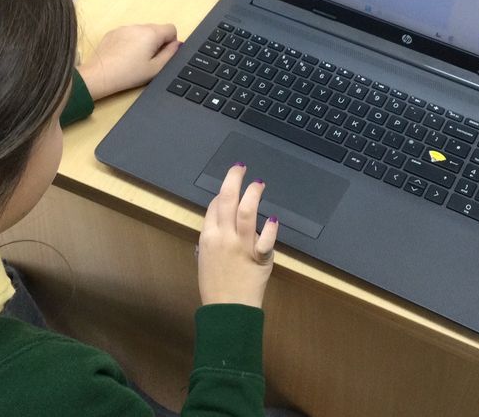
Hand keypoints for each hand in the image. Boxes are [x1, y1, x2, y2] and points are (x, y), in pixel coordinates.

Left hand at [77, 24, 180, 99]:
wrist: (100, 75)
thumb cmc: (129, 74)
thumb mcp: (156, 68)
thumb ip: (171, 54)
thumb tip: (178, 45)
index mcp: (151, 33)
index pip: (171, 29)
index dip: (171, 43)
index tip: (162, 55)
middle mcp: (138, 26)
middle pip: (156, 30)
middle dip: (157, 42)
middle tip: (148, 61)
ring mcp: (124, 28)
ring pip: (142, 32)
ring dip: (143, 42)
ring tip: (134, 60)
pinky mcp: (113, 32)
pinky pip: (128, 34)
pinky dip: (130, 42)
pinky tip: (123, 57)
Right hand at [197, 163, 278, 307]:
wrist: (227, 310)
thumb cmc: (215, 287)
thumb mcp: (205, 260)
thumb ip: (211, 241)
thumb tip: (217, 225)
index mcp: (207, 237)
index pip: (213, 206)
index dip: (221, 194)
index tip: (228, 189)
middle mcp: (223, 237)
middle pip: (226, 200)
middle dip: (233, 180)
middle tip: (240, 168)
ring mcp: (241, 246)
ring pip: (246, 212)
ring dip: (253, 194)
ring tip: (258, 183)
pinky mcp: (259, 257)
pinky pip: (266, 239)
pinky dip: (271, 228)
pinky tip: (274, 219)